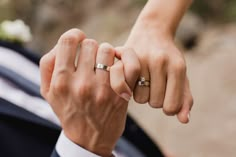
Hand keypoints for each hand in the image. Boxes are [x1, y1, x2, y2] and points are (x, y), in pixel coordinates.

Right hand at [39, 29, 139, 155]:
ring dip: (107, 54)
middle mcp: (82, 84)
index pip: (68, 41)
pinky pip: (127, 63)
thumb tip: (63, 44)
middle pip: (91, 43)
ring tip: (104, 65)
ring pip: (108, 50)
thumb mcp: (48, 92)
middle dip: (91, 49)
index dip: (75, 35)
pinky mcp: (120, 94)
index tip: (79, 40)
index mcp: (61, 81)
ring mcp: (103, 89)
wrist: (88, 139)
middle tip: (91, 60)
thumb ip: (48, 64)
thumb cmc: (68, 111)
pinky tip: (119, 65)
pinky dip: (125, 59)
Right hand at [126, 19, 192, 123]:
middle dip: (155, 99)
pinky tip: (134, 80)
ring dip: (143, 95)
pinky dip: (131, 89)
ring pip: (140, 98)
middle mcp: (160, 62)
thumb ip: (185, 98)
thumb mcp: (181, 76)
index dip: (169, 107)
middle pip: (155, 103)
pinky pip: (128, 88)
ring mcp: (142, 60)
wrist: (152, 31)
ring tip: (144, 82)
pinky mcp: (127, 59)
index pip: (171, 106)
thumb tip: (184, 120)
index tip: (167, 98)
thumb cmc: (169, 58)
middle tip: (156, 87)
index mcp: (177, 67)